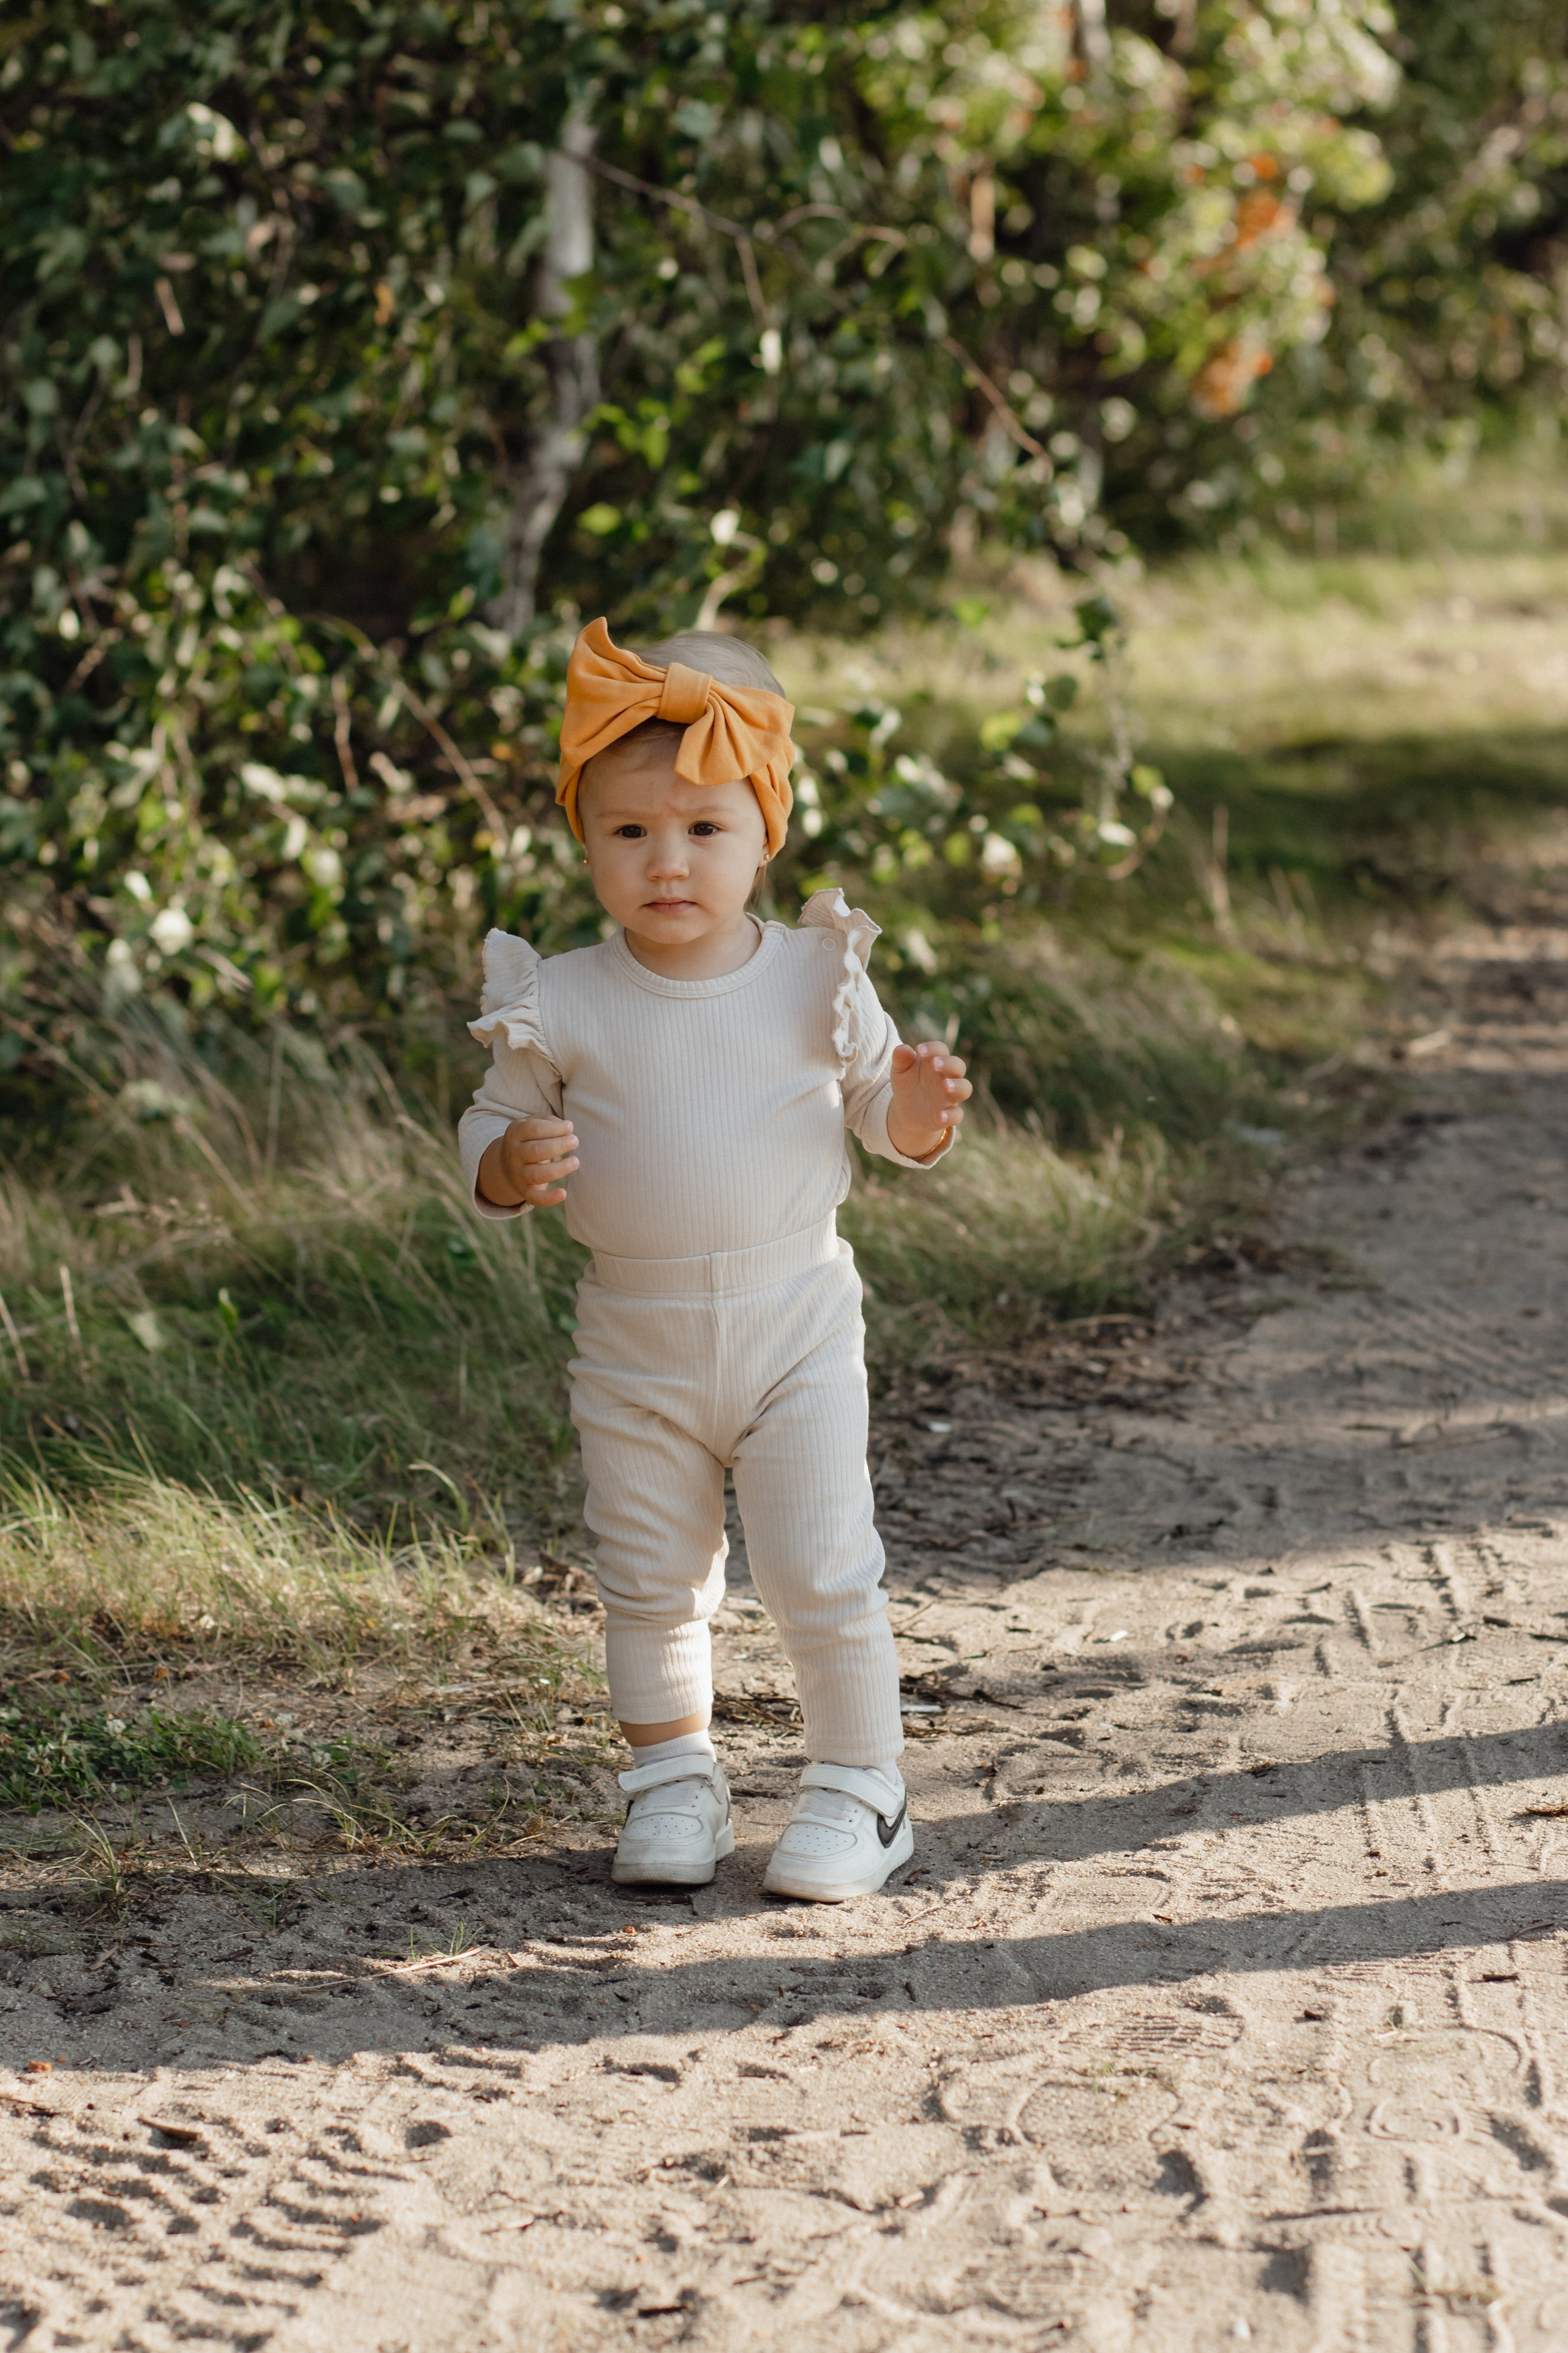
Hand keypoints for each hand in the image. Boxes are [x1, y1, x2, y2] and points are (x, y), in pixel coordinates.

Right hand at [477, 1115, 578, 1207]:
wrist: (508, 1163)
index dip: (555, 1128)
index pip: (535, 1129)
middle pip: (536, 1151)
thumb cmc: (530, 1139)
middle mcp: (514, 1154)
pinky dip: (548, 1198)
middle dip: (558, 1145)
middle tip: (575, 1141)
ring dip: (559, 1169)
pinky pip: (535, 1198)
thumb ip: (550, 1122)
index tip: (570, 1127)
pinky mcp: (524, 1190)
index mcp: (515, 1133)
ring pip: (537, 1174)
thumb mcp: (534, 1123)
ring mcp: (518, 1174)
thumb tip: (566, 1129)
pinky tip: (563, 1194)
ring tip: (575, 1161)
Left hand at [886, 1041, 970, 1159]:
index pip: (941, 1049)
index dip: (932, 1048)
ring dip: (957, 1086)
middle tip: (934, 1064)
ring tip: (945, 1085)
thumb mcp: (900, 1071)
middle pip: (958, 1066)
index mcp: (936, 1061)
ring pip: (965, 1088)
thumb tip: (902, 1048)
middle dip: (948, 1064)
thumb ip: (901, 1059)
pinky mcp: (949, 1115)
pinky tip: (940, 1115)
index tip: (918, 1051)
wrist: (907, 1112)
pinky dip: (951, 1115)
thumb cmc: (907, 1084)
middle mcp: (948, 1077)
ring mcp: (950, 1096)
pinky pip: (957, 1114)